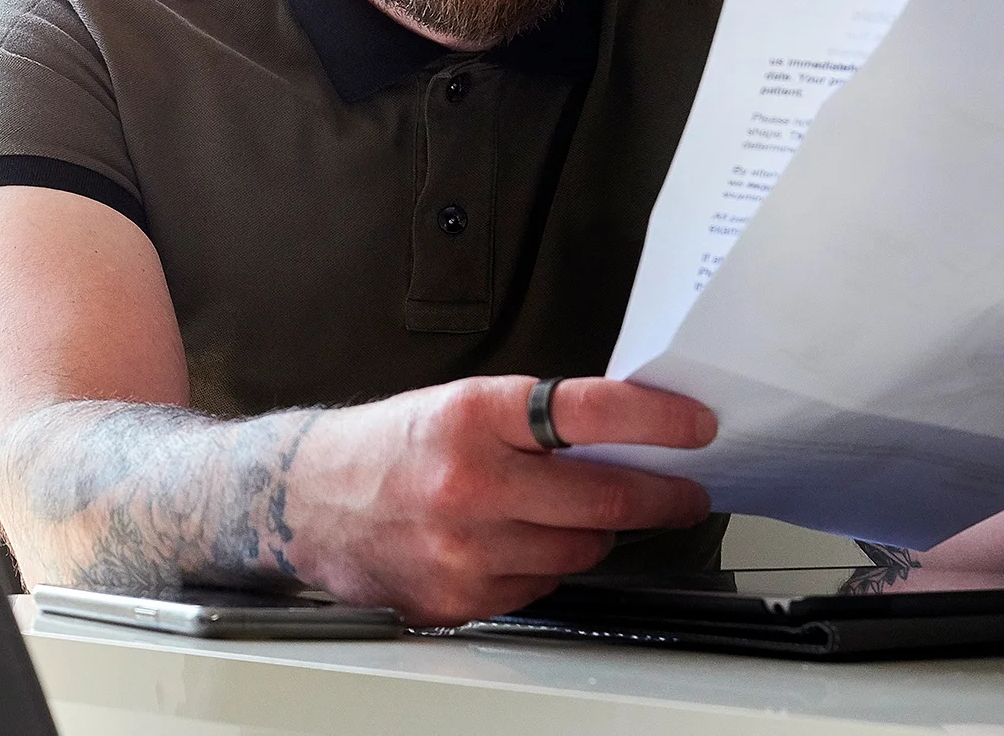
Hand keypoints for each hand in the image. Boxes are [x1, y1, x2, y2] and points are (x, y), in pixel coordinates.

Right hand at [286, 375, 715, 624]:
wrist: (306, 500)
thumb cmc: (390, 447)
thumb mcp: (459, 405)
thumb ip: (534, 422)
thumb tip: (625, 437)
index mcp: (472, 416)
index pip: (589, 412)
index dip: (656, 419)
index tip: (696, 426)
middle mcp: (470, 483)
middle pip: (603, 499)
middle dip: (659, 496)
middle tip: (685, 493)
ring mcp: (465, 548)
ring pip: (580, 553)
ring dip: (597, 536)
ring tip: (588, 516)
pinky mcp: (458, 597)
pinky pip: (540, 589)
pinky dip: (545, 569)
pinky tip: (521, 546)